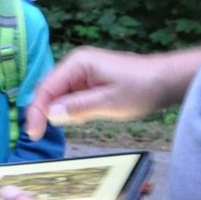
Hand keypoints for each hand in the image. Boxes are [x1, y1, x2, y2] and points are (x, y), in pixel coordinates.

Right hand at [24, 46, 200, 138]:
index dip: (36, 111)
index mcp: (77, 63)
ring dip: (55, 112)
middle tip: (39, 135)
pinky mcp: (90, 82)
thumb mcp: (109, 102)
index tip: (34, 133)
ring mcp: (82, 73)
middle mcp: (76, 65)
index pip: (46, 88)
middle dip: (42, 112)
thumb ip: (78, 108)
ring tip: (54, 129)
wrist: (166, 80)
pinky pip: (71, 96)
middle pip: (48, 90)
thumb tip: (50, 114)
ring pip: (58, 95)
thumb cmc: (141, 88)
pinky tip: (73, 120)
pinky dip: (68, 109)